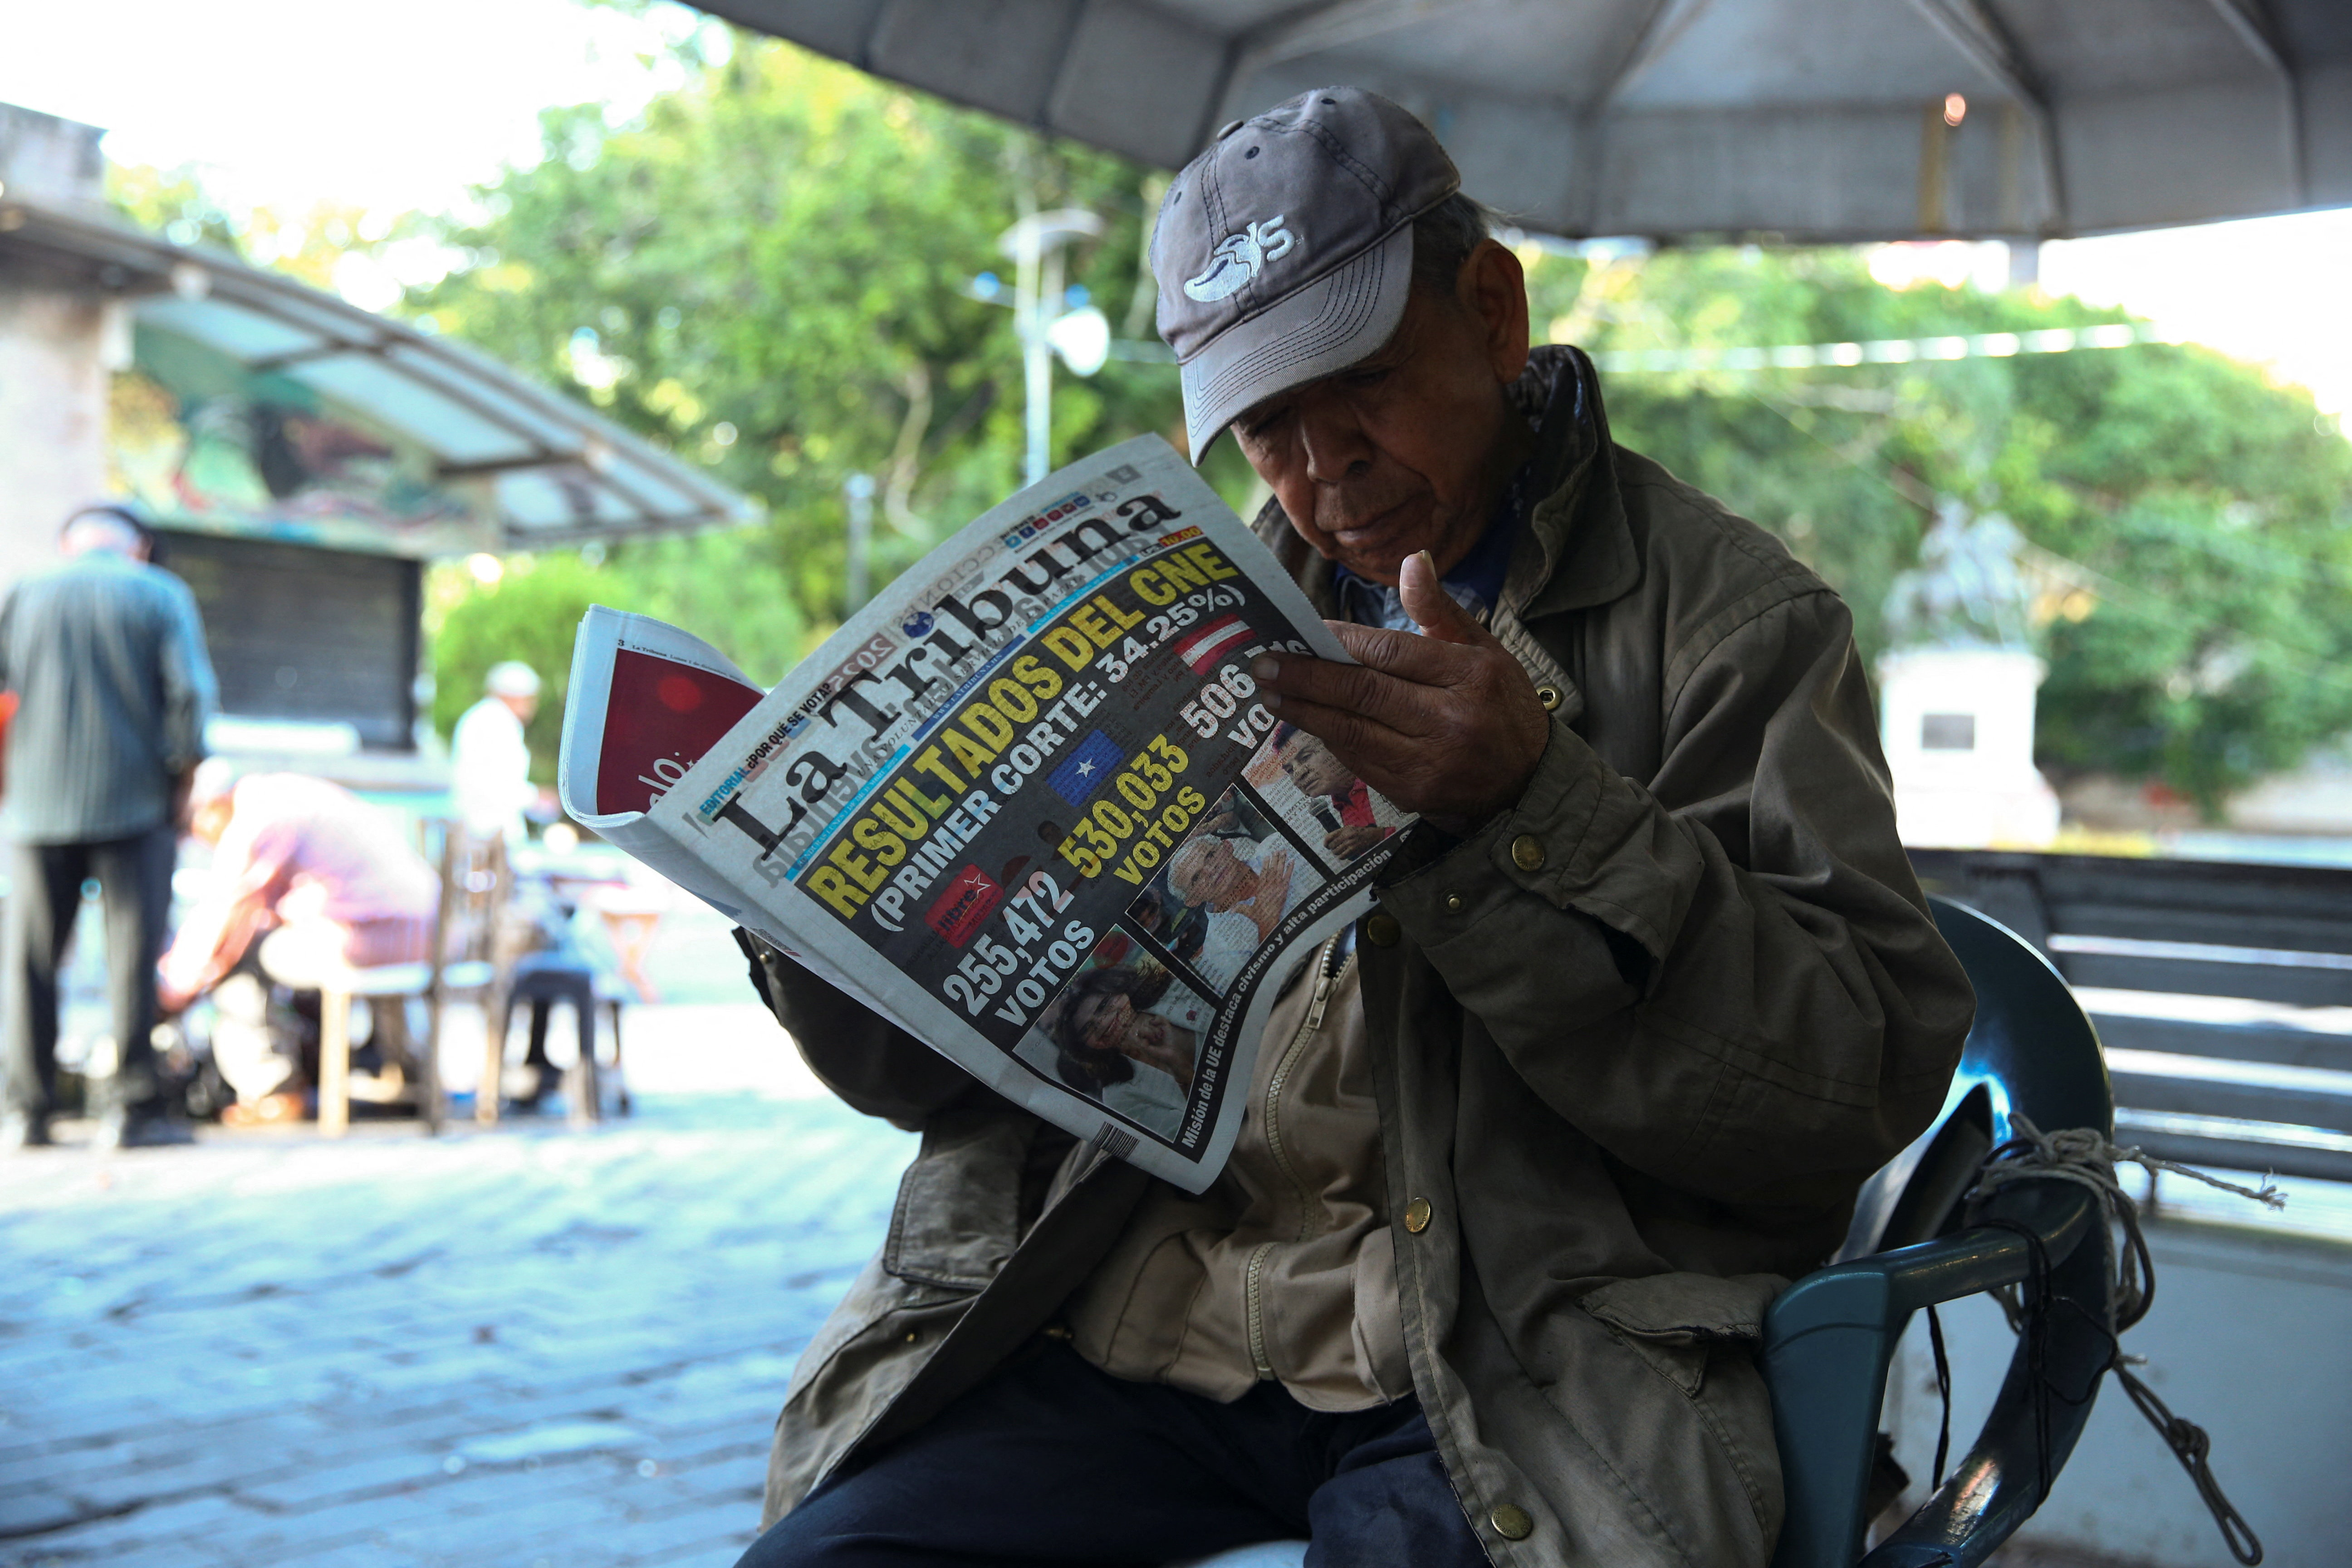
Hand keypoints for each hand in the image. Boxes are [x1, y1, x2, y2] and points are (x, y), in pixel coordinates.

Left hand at [1253, 550, 1550, 835]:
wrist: (1529, 780)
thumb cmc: (1501, 705)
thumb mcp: (1484, 649)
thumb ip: (1439, 609)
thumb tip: (1413, 559)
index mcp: (1471, 676)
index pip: (1391, 653)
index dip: (1341, 643)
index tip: (1304, 632)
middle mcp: (1450, 721)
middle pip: (1363, 694)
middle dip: (1307, 678)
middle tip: (1264, 665)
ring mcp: (1430, 762)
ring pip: (1352, 731)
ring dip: (1305, 712)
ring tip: (1270, 693)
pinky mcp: (1413, 792)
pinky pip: (1359, 761)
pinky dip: (1330, 738)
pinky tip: (1305, 720)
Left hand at [1322, 823, 1388, 858]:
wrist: (1373, 835)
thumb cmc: (1361, 832)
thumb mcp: (1350, 828)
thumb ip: (1340, 833)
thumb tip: (1329, 840)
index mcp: (1344, 830)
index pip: (1329, 837)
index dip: (1326, 842)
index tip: (1326, 846)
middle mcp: (1346, 835)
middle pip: (1332, 845)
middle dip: (1332, 849)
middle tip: (1334, 849)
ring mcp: (1350, 843)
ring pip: (1336, 852)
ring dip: (1337, 853)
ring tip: (1339, 852)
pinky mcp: (1354, 849)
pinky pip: (1342, 856)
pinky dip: (1342, 857)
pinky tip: (1344, 855)